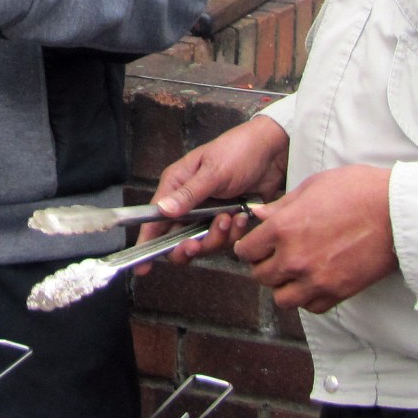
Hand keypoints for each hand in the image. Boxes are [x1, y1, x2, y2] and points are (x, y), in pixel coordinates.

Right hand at [137, 115, 290, 258]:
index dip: (147, 243)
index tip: (143, 267)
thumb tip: (162, 210)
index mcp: (176, 186)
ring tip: (230, 218)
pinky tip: (243, 217)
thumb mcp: (213, 171)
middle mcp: (187, 203)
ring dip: (217, 236)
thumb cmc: (239, 151)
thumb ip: (188, 194)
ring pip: (202, 242)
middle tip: (195, 245)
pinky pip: (224, 240)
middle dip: (188, 245)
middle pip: (176, 239)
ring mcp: (207, 214)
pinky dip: (234, 233)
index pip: (154, 219)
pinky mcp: (226, 220)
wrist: (274, 152)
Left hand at [230, 164, 395, 312]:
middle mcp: (294, 258)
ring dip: (283, 286)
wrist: (398, 211)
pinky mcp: (338, 291)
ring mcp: (316, 278)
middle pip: (260, 276)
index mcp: (283, 228)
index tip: (255, 245)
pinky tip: (313, 282)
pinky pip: (310, 307)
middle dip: (264, 266)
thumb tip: (260, 215)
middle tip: (274, 257)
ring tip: (293, 273)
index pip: (246, 250)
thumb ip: (282, 205)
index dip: (248, 246)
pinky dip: (308, 298)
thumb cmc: (359, 190)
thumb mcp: (313, 186)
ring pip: (281, 298)